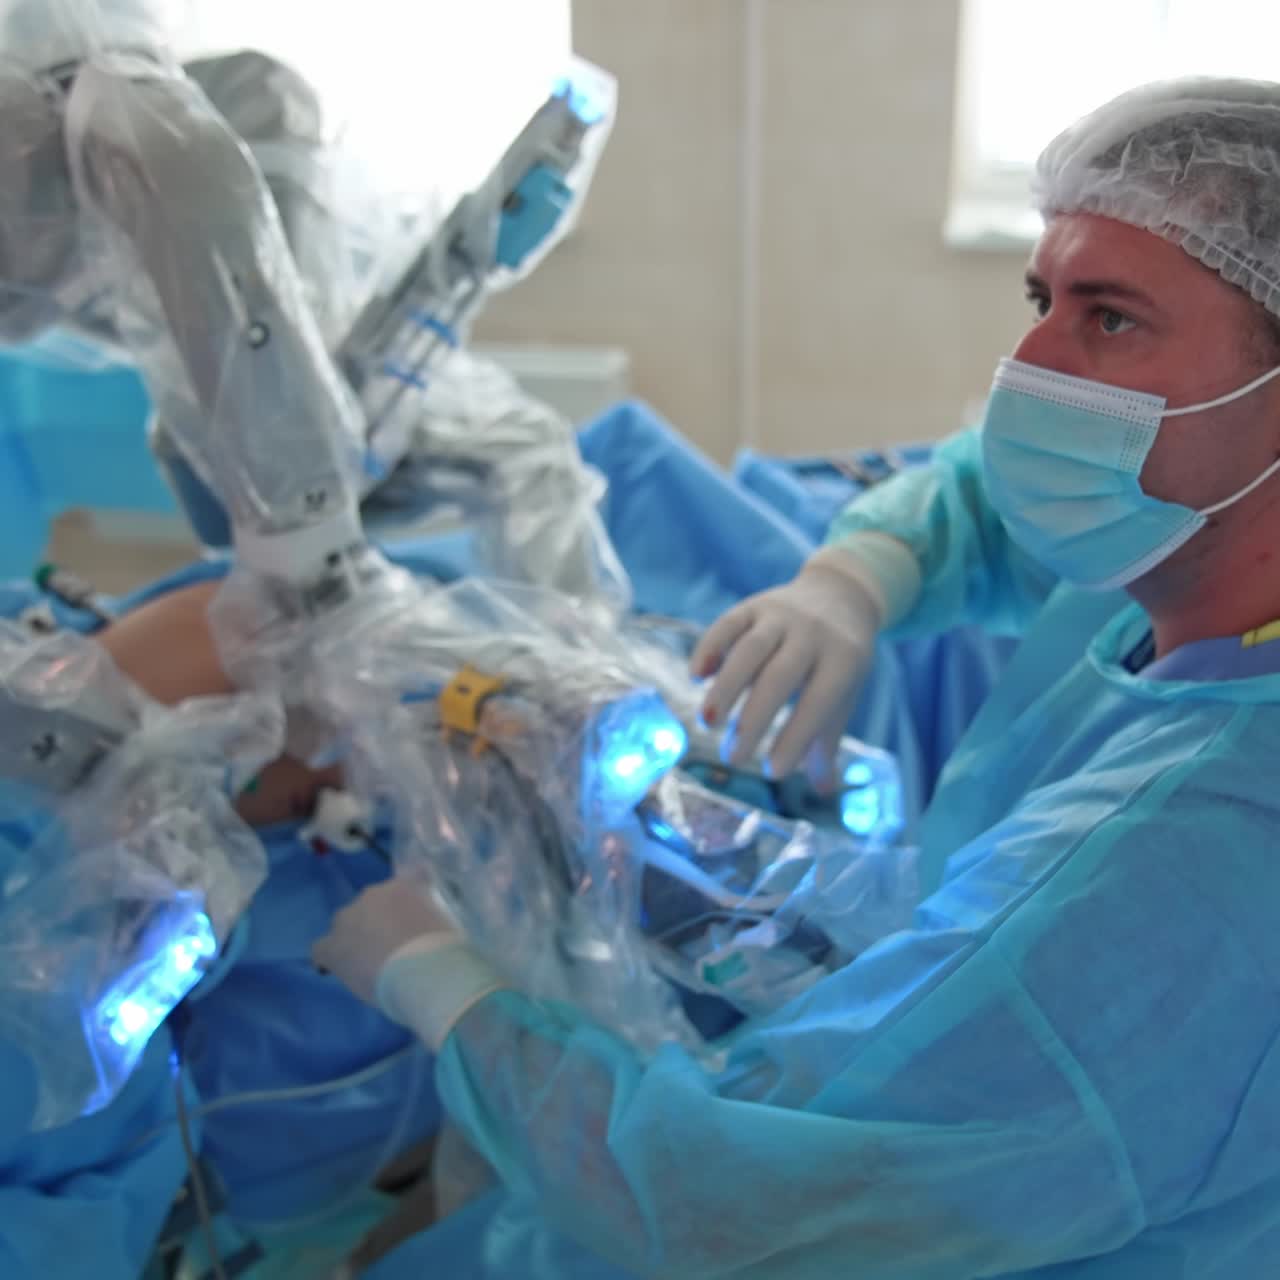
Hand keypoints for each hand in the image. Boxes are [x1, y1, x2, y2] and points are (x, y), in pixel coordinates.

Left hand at [312, 878, 459, 1006]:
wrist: (425, 972)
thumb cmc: (444, 948)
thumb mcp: (444, 919)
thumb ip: (429, 912)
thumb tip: (424, 917)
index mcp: (401, 885)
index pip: (395, 890)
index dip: (397, 911)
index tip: (406, 928)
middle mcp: (372, 895)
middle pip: (367, 908)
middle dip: (374, 925)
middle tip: (391, 949)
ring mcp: (349, 919)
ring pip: (344, 927)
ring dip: (353, 939)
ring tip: (367, 964)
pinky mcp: (333, 947)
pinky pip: (321, 950)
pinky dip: (328, 959)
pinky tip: (337, 971)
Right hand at [690, 561, 881, 784]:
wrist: (841, 594)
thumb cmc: (839, 660)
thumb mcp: (845, 693)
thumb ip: (827, 740)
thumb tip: (824, 791)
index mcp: (843, 660)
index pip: (818, 702)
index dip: (795, 737)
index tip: (772, 772)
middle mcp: (812, 634)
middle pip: (779, 677)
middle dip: (754, 719)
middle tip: (732, 758)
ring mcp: (781, 616)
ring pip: (749, 651)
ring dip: (725, 688)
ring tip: (708, 722)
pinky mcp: (754, 605)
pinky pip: (728, 625)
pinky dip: (710, 649)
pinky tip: (696, 677)